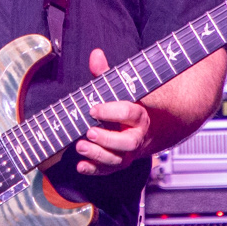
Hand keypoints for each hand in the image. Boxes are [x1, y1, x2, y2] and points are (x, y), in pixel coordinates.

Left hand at [75, 48, 150, 175]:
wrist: (147, 130)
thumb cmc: (128, 107)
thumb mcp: (120, 89)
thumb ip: (106, 74)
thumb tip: (95, 54)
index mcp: (139, 115)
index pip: (129, 113)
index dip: (111, 111)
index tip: (94, 108)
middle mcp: (136, 136)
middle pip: (127, 142)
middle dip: (108, 139)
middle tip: (89, 132)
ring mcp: (128, 153)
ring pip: (118, 159)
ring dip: (98, 155)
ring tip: (80, 146)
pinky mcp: (118, 163)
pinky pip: (108, 171)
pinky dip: (94, 170)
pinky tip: (80, 166)